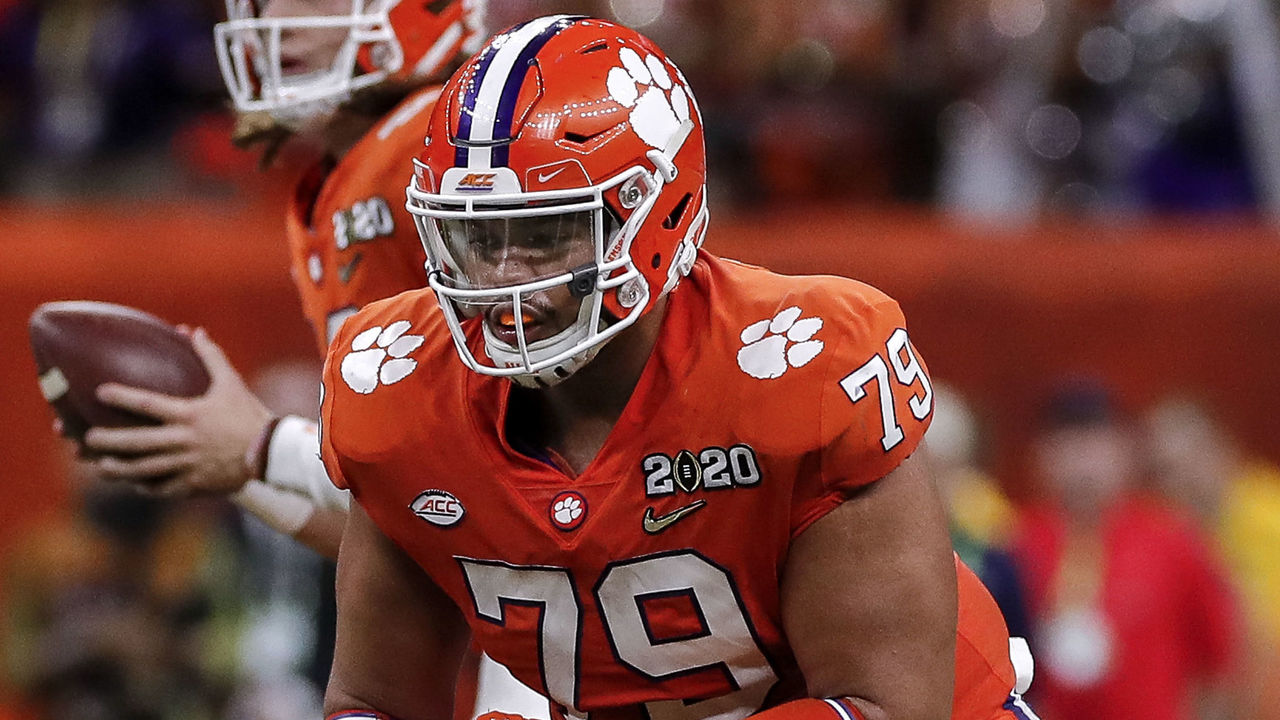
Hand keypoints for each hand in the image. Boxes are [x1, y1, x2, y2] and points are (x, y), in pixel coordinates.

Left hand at [83, 327, 273, 497]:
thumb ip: (211, 357)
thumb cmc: (249, 414)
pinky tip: (134, 484)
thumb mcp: (231, 382)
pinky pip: (164, 488)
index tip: (100, 392)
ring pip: (145, 470)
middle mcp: (184, 441)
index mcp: (190, 415)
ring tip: (101, 466)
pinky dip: (147, 487)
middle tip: (87, 438)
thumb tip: (193, 330)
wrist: (271, 453)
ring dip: (119, 468)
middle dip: (109, 441)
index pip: (148, 405)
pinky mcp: (194, 484)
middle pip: (137, 442)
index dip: (122, 397)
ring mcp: (188, 465)